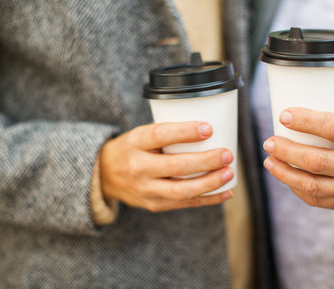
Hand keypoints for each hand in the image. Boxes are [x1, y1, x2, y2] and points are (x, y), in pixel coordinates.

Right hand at [99, 121, 233, 211]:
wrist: (105, 176)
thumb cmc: (132, 149)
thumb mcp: (140, 134)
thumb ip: (167, 133)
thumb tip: (210, 128)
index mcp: (135, 142)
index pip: (160, 135)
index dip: (185, 132)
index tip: (208, 128)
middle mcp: (138, 167)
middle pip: (176, 166)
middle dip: (206, 161)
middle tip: (227, 154)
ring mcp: (146, 190)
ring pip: (182, 190)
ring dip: (210, 183)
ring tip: (229, 173)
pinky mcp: (155, 205)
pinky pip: (185, 204)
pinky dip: (209, 199)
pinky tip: (226, 192)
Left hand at [263, 108, 333, 213]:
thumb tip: (303, 118)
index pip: (333, 127)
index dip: (305, 121)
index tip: (285, 115)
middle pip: (316, 161)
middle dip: (286, 150)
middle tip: (269, 142)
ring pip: (311, 185)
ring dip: (284, 173)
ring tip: (270, 161)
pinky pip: (317, 199)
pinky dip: (297, 188)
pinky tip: (287, 177)